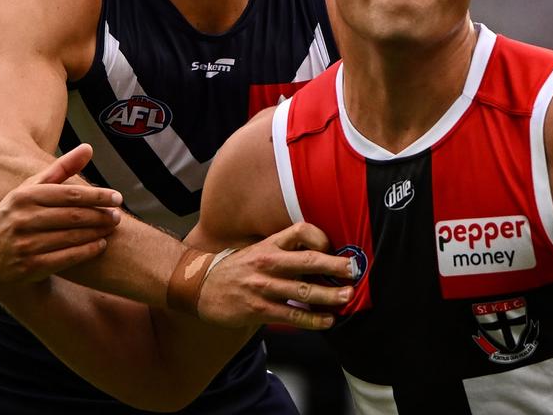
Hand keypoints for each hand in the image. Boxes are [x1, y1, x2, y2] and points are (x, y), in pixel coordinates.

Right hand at [0, 144, 122, 293]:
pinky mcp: (29, 267)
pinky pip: (66, 258)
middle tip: (118, 215)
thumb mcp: (31, 190)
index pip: (68, 195)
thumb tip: (89, 147)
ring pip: (71, 237)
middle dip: (100, 215)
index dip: (96, 196)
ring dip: (96, 232)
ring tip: (112, 228)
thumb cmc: (16, 217)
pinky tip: (100, 245)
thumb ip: (61, 169)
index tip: (117, 197)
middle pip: (72, 216)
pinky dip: (86, 251)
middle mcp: (22, 219)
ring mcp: (24, 245)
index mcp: (24, 197)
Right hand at [196, 222, 355, 329]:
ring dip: (329, 295)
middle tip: (354, 270)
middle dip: (335, 266)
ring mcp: (263, 287)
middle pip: (308, 260)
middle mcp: (268, 262)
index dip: (320, 236)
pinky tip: (327, 321)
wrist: (199, 286)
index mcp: (269, 244)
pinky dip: (312, 319)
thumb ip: (284, 250)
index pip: (300, 231)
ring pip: (303, 290)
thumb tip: (319, 252)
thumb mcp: (258, 249)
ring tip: (347, 297)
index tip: (332, 246)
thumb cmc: (235, 268)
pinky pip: (291, 315)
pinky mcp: (258, 310)